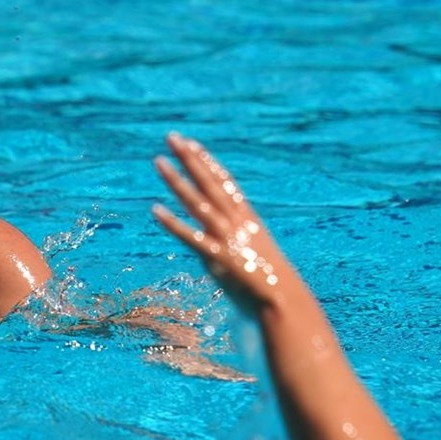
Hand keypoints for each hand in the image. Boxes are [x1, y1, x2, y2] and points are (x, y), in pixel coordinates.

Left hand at [152, 133, 302, 314]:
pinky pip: (192, 238)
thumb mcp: (255, 255)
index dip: (207, 162)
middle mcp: (237, 222)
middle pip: (210, 183)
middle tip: (172, 137)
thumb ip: (238, 243)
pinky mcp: (219, 258)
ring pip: (198, 203)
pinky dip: (174, 224)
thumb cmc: (271, 283)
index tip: (192, 143)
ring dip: (177, 181)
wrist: (285, 302)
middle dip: (190, 159)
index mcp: (248, 219)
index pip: (225, 182)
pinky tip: (156, 209)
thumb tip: (221, 242)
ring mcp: (228, 238)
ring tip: (158, 161)